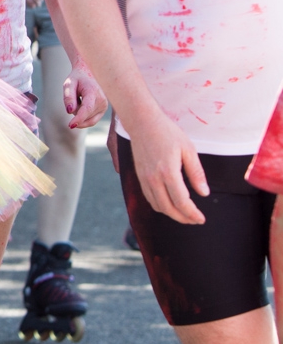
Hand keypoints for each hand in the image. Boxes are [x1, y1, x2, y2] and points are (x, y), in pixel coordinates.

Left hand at [64, 65, 107, 129]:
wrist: (89, 73)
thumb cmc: (77, 78)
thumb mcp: (68, 84)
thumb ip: (68, 97)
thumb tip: (69, 111)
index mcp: (93, 92)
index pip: (87, 109)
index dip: (79, 118)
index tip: (71, 126)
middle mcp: (102, 100)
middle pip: (84, 115)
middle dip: (75, 111)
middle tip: (75, 96)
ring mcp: (104, 106)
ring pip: (87, 119)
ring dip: (79, 113)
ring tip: (80, 98)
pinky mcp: (103, 110)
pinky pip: (91, 120)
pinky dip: (83, 115)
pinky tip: (82, 104)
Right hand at [126, 109, 207, 224]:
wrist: (142, 123)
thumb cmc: (168, 133)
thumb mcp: (188, 150)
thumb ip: (196, 173)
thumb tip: (204, 193)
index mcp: (168, 172)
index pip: (181, 201)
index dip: (192, 214)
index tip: (201, 219)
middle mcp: (153, 178)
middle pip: (168, 208)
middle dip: (183, 218)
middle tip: (195, 220)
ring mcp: (144, 178)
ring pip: (157, 205)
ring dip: (171, 214)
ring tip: (184, 214)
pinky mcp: (139, 177)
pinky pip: (149, 198)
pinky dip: (160, 206)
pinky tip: (170, 204)